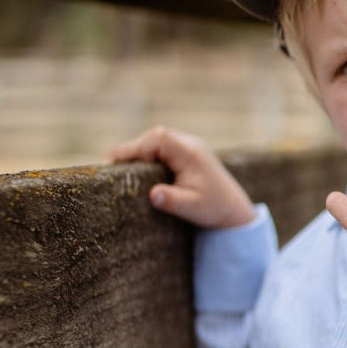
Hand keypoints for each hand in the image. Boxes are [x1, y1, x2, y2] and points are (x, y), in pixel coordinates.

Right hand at [108, 125, 255, 228]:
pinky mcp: (186, 154)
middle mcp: (189, 144)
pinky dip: (148, 156)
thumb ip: (173, 201)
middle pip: (154, 137)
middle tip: (113, 168)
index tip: (116, 163)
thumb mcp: (192, 208)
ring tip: (121, 170)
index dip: (135, 147)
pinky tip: (137, 171)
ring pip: (157, 141)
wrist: (234, 210)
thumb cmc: (214, 208)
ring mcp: (188, 147)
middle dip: (133, 150)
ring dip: (140, 152)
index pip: (158, 138)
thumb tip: (153, 195)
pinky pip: (162, 148)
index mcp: (190, 153)